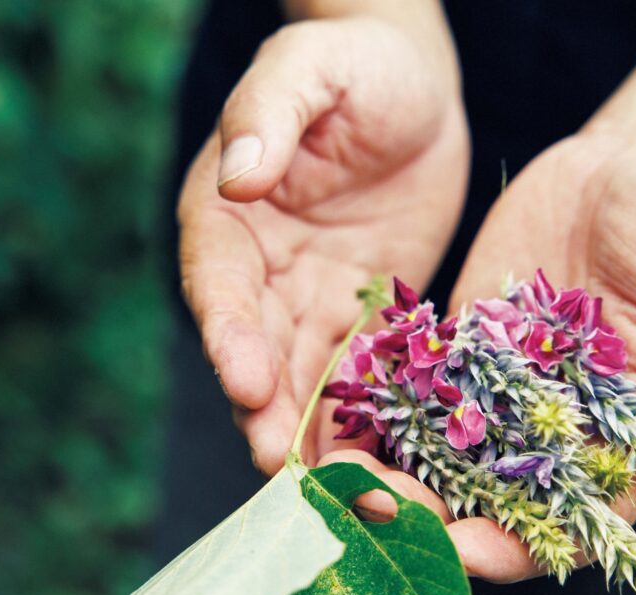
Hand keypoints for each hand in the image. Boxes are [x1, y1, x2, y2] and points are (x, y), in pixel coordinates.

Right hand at [178, 16, 468, 473]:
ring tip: (324, 487)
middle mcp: (263, 268)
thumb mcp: (310, 69)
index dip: (230, 334)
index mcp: (231, 214)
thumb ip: (271, 113)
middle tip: (281, 466)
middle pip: (257, 347)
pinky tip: (372, 460)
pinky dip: (360, 415)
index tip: (245, 380)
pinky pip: (359, 370)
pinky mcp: (363, 312)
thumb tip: (237, 171)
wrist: (413, 87)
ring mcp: (313, 296)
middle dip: (266, 406)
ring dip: (308, 429)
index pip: (222, 283)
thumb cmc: (353, 66)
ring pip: (302, 374)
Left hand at [335, 130, 635, 581]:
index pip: (566, 528)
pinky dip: (375, 400)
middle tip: (368, 509)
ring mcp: (499, 391)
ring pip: (434, 451)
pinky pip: (411, 384)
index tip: (467, 548)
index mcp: (623, 449)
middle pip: (484, 500)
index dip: (518, 550)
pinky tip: (332, 403)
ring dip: (387, 467)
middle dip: (428, 514)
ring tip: (332, 466)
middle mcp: (553, 435)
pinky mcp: (461, 345)